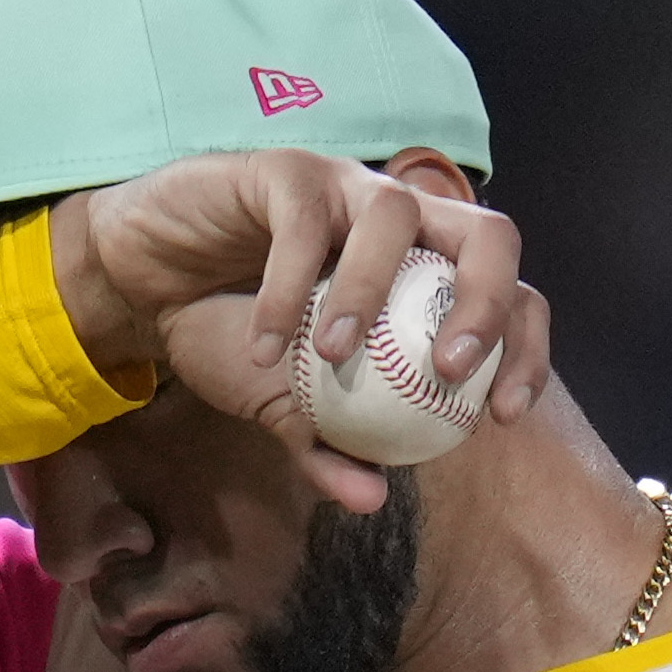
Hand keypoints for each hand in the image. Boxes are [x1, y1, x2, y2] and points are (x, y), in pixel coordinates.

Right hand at [45, 150, 547, 508]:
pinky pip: (301, 223)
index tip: (501, 415)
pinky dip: (288, 290)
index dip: (525, 348)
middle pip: (489, 234)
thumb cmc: (231, 335)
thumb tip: (372, 499)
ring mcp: (345, 187)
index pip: (510, 295)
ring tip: (333, 357)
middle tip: (452, 369)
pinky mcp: (284, 172)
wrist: (147, 285)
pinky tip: (266, 348)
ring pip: (394, 213)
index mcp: (424, 272)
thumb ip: (329, 446)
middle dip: (488, 300)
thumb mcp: (283, 405)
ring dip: (372, 290)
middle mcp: (402, 220)